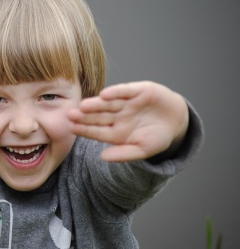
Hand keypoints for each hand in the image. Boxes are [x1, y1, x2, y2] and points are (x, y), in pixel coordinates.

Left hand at [68, 81, 188, 161]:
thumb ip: (123, 154)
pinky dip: (116, 92)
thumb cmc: (157, 137)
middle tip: (70, 115)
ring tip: (83, 105)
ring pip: (108, 103)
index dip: (84, 129)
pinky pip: (125, 90)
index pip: (96, 131)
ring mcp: (126, 103)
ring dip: (96, 104)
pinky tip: (104, 94)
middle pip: (98, 116)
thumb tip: (102, 157)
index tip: (71, 129)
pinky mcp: (138, 90)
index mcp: (115, 131)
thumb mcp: (142, 149)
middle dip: (84, 116)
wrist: (177, 121)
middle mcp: (117, 115)